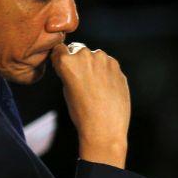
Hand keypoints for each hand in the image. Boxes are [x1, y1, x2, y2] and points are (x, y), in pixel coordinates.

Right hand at [50, 42, 130, 168]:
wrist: (104, 128)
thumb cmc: (82, 113)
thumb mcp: (66, 90)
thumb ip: (69, 71)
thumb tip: (76, 63)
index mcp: (67, 62)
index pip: (59, 49)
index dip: (60, 58)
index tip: (62, 67)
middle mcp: (85, 55)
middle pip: (78, 50)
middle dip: (78, 61)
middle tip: (81, 80)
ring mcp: (103, 59)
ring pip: (95, 56)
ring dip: (94, 65)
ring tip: (95, 86)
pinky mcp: (117, 66)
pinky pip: (108, 64)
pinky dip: (106, 72)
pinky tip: (106, 88)